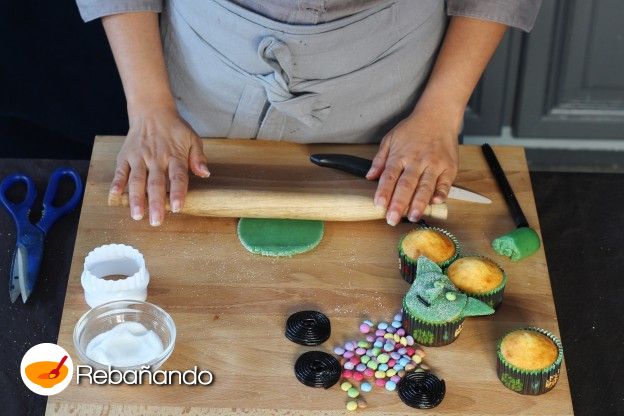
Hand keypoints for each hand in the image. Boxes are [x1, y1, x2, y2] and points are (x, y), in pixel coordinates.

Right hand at [109, 105, 209, 225]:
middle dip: (156, 203)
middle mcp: (156, 158)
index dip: (178, 192)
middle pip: (156, 183)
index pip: (177, 176)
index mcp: (174, 155)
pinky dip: (117, 183)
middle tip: (156, 221)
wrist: (151, 111)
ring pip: (137, 180)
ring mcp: (139, 157)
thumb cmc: (175, 130)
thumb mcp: (192, 139)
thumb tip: (205, 173)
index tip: (177, 208)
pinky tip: (115, 196)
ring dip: (136, 198)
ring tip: (137, 215)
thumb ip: (198, 158)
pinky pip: (120, 171)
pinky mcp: (125, 156)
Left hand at [366, 108, 458, 225]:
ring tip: (412, 216)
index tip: (379, 205)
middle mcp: (416, 160)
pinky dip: (441, 193)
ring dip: (419, 203)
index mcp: (400, 155)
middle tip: (392, 219)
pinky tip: (436, 202)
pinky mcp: (449, 167)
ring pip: (425, 186)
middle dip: (399, 203)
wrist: (438, 115)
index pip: (389, 176)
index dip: (384, 191)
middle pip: (406, 185)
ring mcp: (434, 164)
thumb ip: (379, 159)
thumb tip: (369, 177)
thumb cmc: (412, 129)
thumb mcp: (390, 138)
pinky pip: (445, 183)